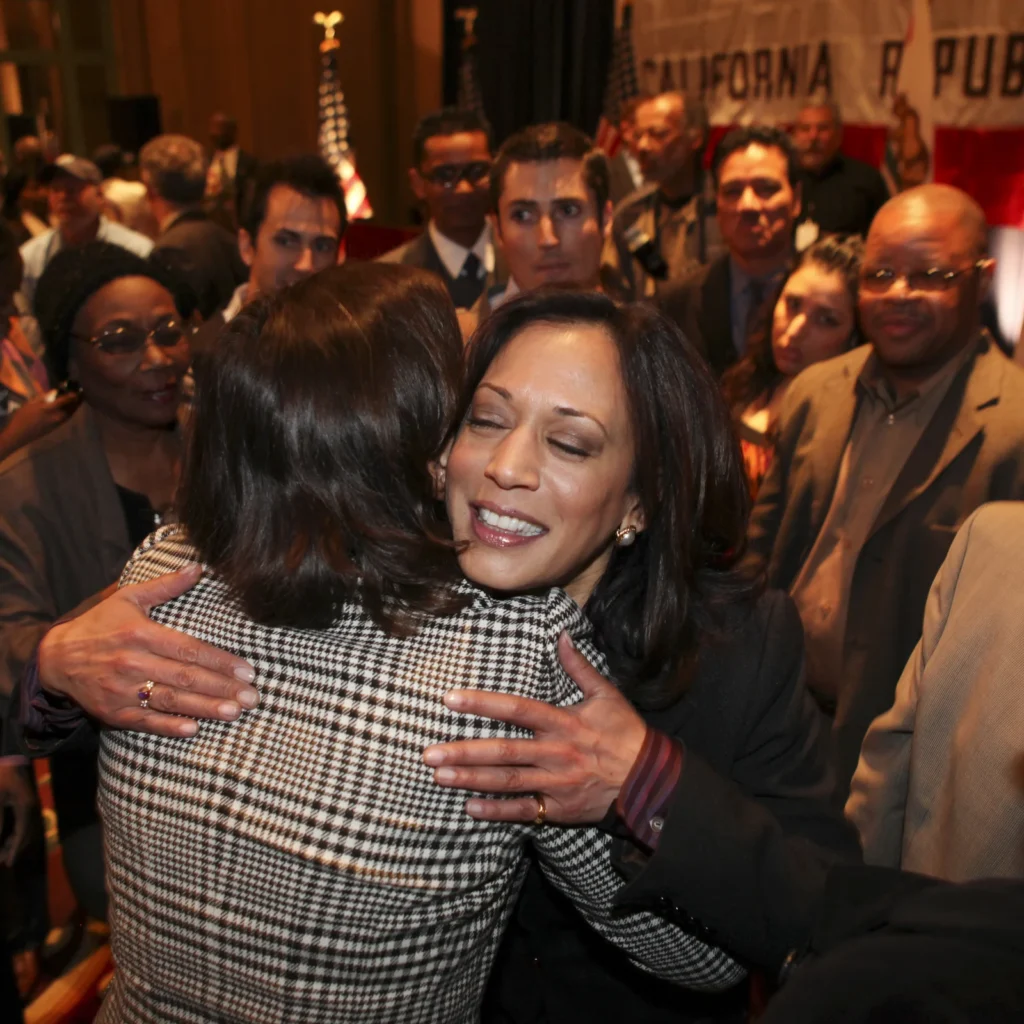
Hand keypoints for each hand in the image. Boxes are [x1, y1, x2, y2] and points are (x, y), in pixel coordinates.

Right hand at [0, 391, 79, 459]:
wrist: (20, 434)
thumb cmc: (22, 417)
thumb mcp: (31, 404)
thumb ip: (43, 397)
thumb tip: (54, 392)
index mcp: (49, 408)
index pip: (65, 400)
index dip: (73, 394)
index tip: (78, 389)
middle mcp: (57, 416)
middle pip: (71, 407)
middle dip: (78, 400)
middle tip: (82, 393)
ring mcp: (58, 423)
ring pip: (71, 413)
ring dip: (76, 406)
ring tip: (79, 399)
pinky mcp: (57, 427)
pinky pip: (68, 418)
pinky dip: (71, 411)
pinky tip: (71, 408)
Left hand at [0, 762, 36, 866]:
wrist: (11, 758)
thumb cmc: (2, 777)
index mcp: (25, 807)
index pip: (21, 834)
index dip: (14, 850)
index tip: (7, 864)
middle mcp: (33, 807)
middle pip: (28, 834)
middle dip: (16, 848)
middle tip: (4, 860)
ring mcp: (32, 804)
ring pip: (29, 829)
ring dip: (18, 841)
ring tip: (5, 851)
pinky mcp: (28, 802)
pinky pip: (27, 822)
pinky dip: (19, 832)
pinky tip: (10, 836)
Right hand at [37, 565, 257, 737]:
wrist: (56, 657)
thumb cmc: (100, 624)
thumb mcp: (129, 598)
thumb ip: (165, 585)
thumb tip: (198, 567)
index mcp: (141, 634)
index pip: (189, 649)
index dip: (220, 661)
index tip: (247, 669)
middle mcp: (132, 663)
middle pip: (185, 677)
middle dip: (222, 688)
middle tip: (253, 697)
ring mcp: (122, 690)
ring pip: (171, 700)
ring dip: (205, 708)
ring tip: (235, 713)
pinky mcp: (113, 712)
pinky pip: (146, 721)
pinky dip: (169, 726)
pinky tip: (194, 729)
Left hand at [423, 633, 647, 823]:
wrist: (649, 780)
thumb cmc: (625, 733)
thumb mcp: (606, 695)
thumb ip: (579, 666)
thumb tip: (561, 635)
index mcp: (563, 722)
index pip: (517, 709)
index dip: (483, 704)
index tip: (451, 699)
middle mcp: (555, 753)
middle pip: (504, 752)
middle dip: (465, 752)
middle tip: (429, 752)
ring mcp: (556, 784)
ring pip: (507, 782)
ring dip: (472, 780)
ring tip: (439, 776)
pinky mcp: (559, 808)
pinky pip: (524, 811)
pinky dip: (497, 811)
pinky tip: (469, 807)